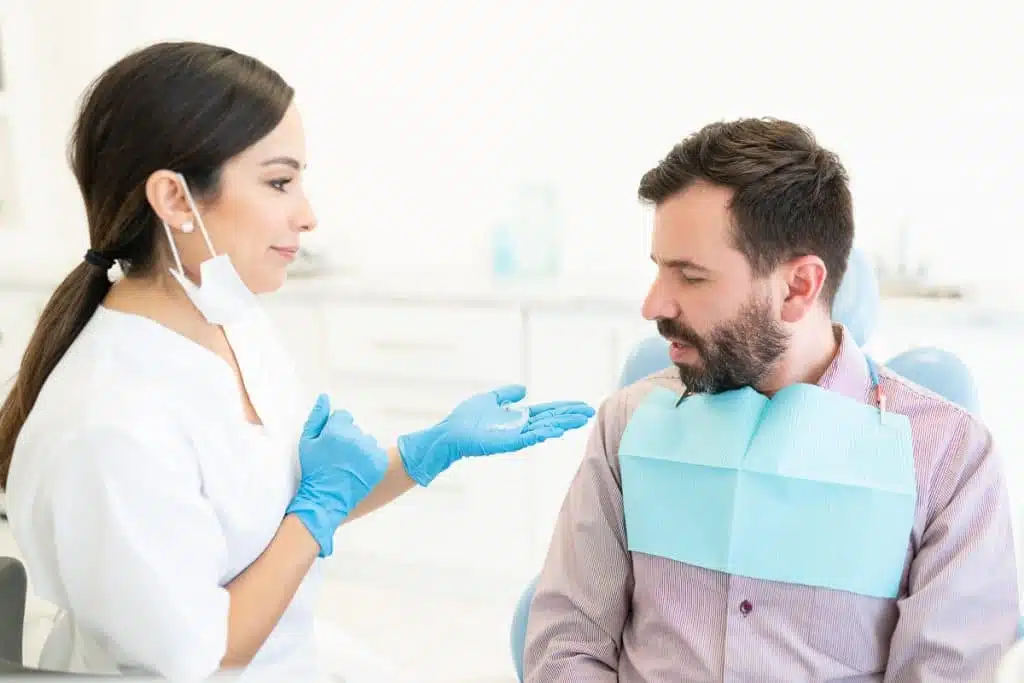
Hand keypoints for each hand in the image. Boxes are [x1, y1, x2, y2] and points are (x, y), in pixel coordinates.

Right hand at [286, 395, 388, 556]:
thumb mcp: (307, 442)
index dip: (335, 430)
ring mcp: (370, 451)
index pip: (343, 417)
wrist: (326, 500)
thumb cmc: (313, 470)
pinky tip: (358, 471)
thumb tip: (325, 397)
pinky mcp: (380, 463)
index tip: (330, 445)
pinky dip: (370, 461)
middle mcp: (357, 438)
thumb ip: (316, 418)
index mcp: (338, 431)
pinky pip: (376, 454)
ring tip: (347, 466)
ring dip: (360, 450)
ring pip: (367, 441)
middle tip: (337, 458)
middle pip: (355, 430)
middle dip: (347, 439)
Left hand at [396, 384, 594, 486]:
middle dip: (570, 416)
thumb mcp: (490, 399)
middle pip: (551, 419)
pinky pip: (528, 438)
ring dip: (563, 424)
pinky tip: (556, 429)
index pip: (547, 411)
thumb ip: (507, 394)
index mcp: (518, 416)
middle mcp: (521, 426)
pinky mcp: (507, 443)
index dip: (564, 408)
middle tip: (590, 412)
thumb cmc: (466, 418)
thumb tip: (523, 389)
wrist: (449, 433)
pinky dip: (542, 433)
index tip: (582, 406)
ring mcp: (516, 436)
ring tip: (581, 420)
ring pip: (545, 429)